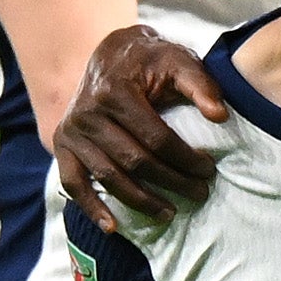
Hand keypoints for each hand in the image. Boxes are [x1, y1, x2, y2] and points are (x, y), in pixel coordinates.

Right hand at [54, 26, 227, 233]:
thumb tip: (219, 117)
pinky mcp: (61, 144)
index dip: (185, 158)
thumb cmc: (150, 60)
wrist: (110, 54)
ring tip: (169, 213)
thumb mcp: (179, 60)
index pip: (156, 138)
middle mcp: (88, 113)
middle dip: (171, 182)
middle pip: (134, 161)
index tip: (208, 170)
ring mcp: (72, 131)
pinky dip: (91, 208)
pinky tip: (112, 227)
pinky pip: (72, 183)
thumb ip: (201, 85)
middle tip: (199, 194)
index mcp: (116, 91)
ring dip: (140, 201)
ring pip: (108, 177)